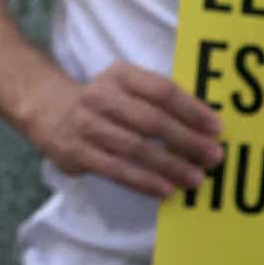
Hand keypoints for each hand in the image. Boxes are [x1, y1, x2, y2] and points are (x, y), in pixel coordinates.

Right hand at [23, 62, 223, 198]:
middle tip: (214, 157)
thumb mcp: (125, 87)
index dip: (192, 110)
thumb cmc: (103, 103)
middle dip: (187, 141)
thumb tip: (206, 128)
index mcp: (119, 75)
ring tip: (196, 178)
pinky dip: (143, 181)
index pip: (162, 90)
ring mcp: (85, 125)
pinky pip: (116, 169)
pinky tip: (165, 189)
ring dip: (170, 165)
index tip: (217, 129)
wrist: (46, 110)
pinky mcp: (76, 152)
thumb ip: (158, 101)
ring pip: (135, 147)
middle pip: (151, 120)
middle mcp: (99, 96)